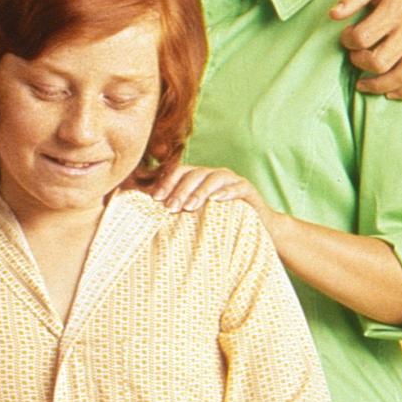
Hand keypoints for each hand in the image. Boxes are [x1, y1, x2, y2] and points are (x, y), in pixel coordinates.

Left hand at [148, 161, 269, 218]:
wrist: (257, 229)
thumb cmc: (219, 224)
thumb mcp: (194, 217)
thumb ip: (175, 210)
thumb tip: (145, 213)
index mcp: (198, 178)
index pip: (179, 172)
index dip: (166, 183)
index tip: (155, 199)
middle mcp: (213, 175)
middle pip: (194, 174)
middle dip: (180, 190)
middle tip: (170, 208)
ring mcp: (231, 180)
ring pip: (214, 178)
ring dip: (200, 192)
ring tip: (190, 207)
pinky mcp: (247, 189)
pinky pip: (237, 187)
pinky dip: (226, 192)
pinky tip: (216, 200)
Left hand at [333, 0, 401, 99]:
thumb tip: (333, 15)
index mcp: (397, 8)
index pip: (363, 37)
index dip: (348, 40)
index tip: (346, 35)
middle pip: (380, 62)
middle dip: (359, 62)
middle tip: (355, 55)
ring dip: (378, 86)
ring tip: (362, 83)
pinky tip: (390, 93)